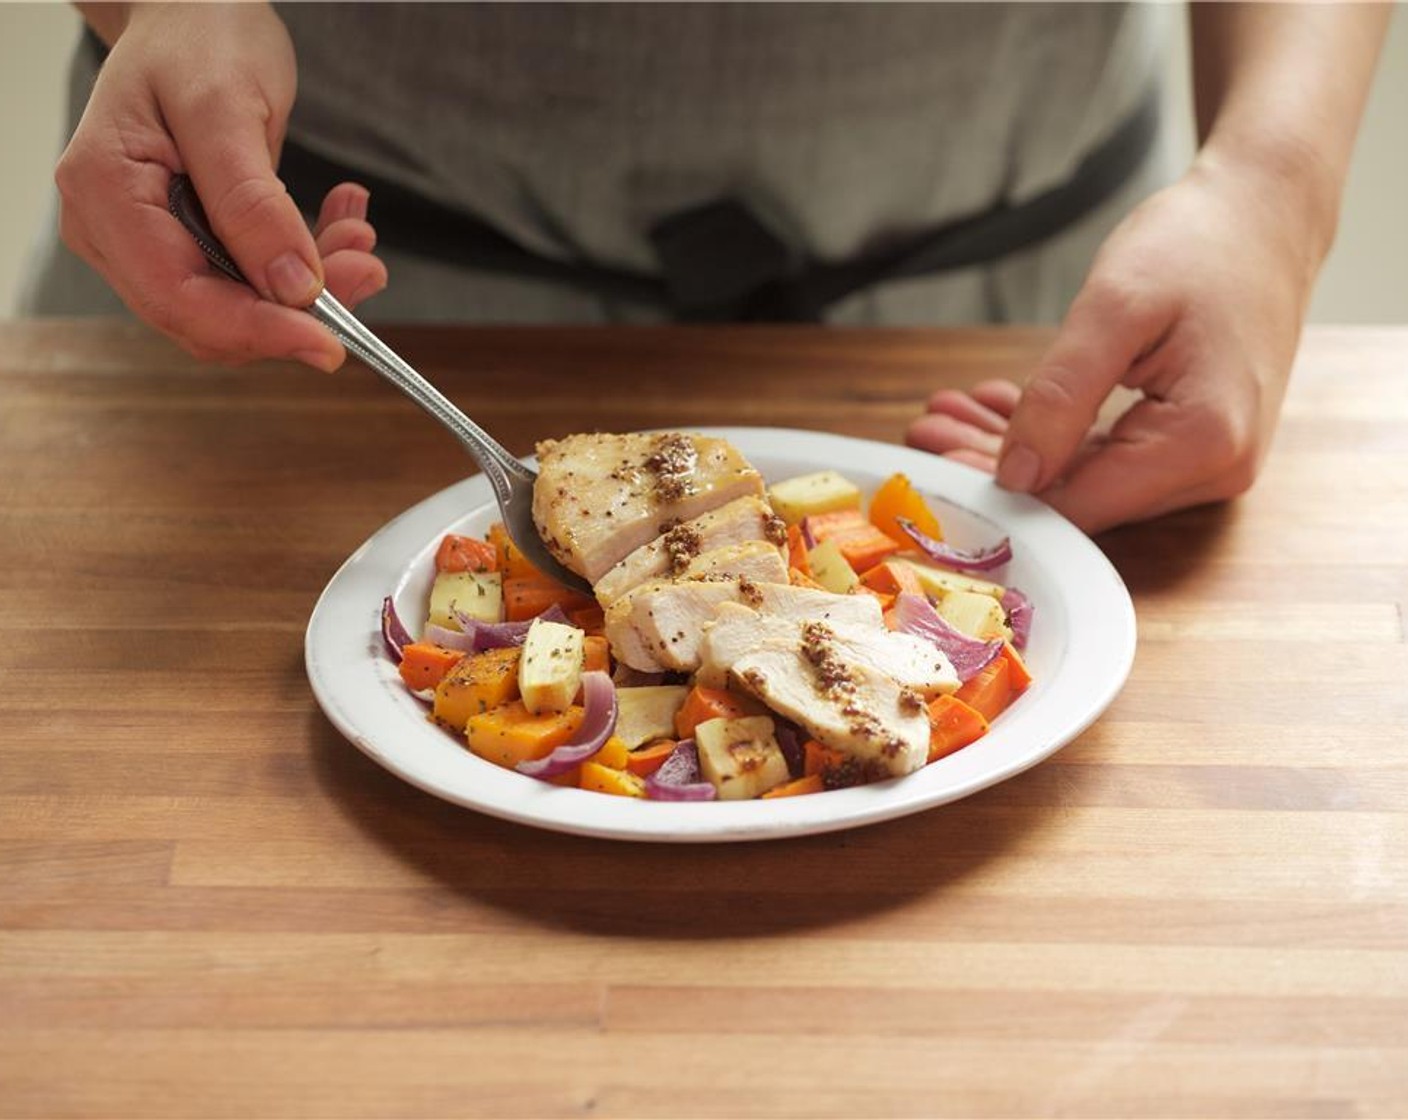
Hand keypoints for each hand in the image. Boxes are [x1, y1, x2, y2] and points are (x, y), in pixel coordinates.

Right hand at [55, 3, 385, 369]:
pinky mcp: (188, 242)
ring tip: (358, 234)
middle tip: (367, 267)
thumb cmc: (199, 34)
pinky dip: (306, 263)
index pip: (179, 298)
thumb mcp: (227, 106)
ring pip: (239, 306)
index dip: (258, 332)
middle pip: (209, 317)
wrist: (194, 10)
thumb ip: (252, 201)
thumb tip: (290, 287)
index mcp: (105, 192)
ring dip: (312, 285)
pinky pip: (251, 281)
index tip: (330, 343)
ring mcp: (149, 239)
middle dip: (296, 310)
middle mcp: (114, 228)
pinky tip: (341, 221)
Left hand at [907, 157, 1321, 532]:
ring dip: (1013, 448)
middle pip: (1079, 495)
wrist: (1265, 214)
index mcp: (1203, 442)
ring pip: (1085, 476)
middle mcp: (1215, 469)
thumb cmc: (1200, 244)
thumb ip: (1061, 397)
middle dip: (994, 464)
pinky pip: (1107, 454)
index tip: (935, 462)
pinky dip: (1051, 433)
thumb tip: (1014, 476)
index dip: (1000, 493)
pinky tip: (995, 405)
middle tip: (923, 429)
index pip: (1080, 505)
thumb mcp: (1114, 309)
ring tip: (944, 414)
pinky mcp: (1193, 443)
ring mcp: (1208, 461)